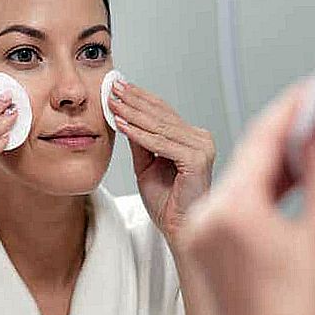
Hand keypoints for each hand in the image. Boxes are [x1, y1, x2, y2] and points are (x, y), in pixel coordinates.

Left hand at [108, 80, 215, 246]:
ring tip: (112, 102)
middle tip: (112, 86)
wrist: (178, 229)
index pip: (163, 112)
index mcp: (192, 138)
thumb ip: (139, 141)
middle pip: (161, 114)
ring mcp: (202, 148)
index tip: (117, 87)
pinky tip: (121, 124)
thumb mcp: (147, 165)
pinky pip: (161, 143)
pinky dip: (139, 134)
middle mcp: (201, 139)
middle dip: (134, 100)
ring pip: (159, 126)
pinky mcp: (197, 160)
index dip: (139, 98)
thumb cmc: (167, 202)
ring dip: (132, 113)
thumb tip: (123, 115)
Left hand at [180, 82, 314, 314]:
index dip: (292, 107)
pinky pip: (229, 199)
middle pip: (246, 154)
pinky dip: (257, 185)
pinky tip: (286, 178)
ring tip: (308, 141)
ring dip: (271, 158)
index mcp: (236, 209)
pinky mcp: (200, 245)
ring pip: (237, 175)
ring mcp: (199, 230)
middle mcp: (207, 214)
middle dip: (283, 130)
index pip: (263, 137)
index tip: (313, 88)